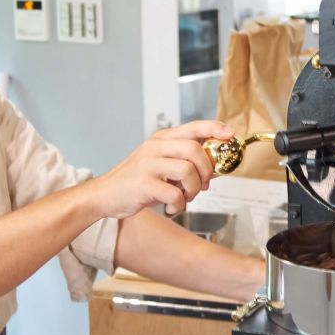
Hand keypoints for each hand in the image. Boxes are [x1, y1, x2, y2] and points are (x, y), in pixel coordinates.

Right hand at [91, 121, 232, 218]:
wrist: (104, 195)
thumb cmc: (135, 181)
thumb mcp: (160, 165)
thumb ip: (184, 163)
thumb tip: (216, 168)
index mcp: (161, 139)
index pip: (193, 127)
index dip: (214, 128)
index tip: (229, 134)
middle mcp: (154, 148)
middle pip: (194, 149)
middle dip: (207, 170)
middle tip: (204, 185)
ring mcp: (148, 165)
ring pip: (187, 171)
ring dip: (194, 190)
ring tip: (186, 198)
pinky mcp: (143, 184)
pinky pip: (174, 194)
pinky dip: (179, 206)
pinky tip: (172, 208)